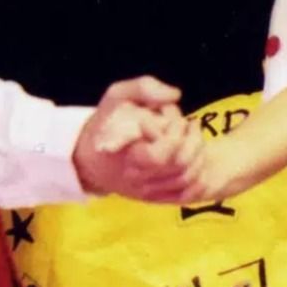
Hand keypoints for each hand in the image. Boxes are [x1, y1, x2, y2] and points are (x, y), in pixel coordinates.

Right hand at [72, 76, 199, 200]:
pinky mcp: (154, 198)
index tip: (175, 118)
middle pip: (180, 165)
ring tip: (193, 135)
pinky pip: (185, 194)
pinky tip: (197, 157)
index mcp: (126, 155)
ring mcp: (147, 191)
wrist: (88, 158)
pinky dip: (198, 176)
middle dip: (193, 140)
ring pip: (186, 178)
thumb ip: (143, 88)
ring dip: (199, 154)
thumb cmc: (106, 123)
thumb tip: (175, 95)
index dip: (174, 134)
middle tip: (190, 123)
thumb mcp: (117, 97)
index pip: (160, 155)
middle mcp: (137, 178)